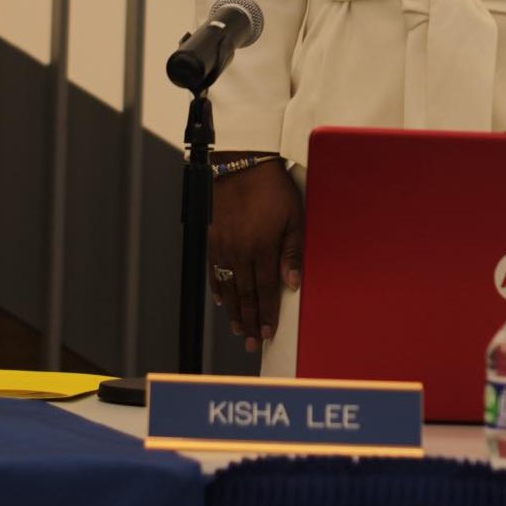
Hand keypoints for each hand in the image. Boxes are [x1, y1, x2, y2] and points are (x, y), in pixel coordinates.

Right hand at [207, 160, 303, 353]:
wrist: (241, 163)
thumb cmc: (271, 186)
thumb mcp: (294, 216)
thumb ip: (293, 252)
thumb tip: (292, 283)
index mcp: (262, 248)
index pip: (264, 291)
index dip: (266, 315)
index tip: (267, 333)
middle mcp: (240, 251)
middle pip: (245, 295)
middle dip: (249, 321)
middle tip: (251, 342)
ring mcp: (223, 246)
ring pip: (228, 287)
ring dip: (233, 311)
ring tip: (237, 328)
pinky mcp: (211, 238)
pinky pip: (214, 271)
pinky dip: (218, 289)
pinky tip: (222, 300)